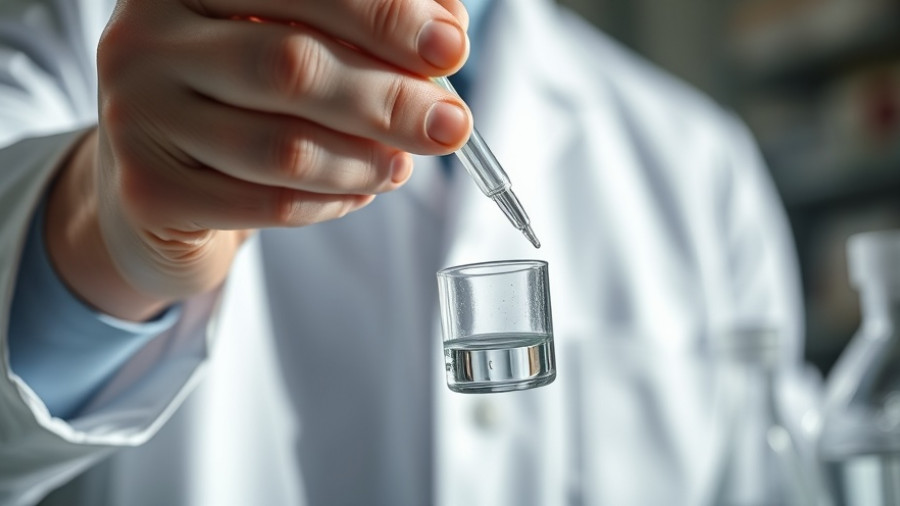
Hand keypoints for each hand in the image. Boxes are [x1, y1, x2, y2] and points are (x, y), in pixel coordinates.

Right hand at [46, 0, 471, 319]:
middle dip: (389, 100)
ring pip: (282, 147)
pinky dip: (331, 203)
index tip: (449, 49)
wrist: (165, 180)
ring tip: (401, 165)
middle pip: (290, 66)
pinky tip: (357, 192)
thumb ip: (370, 27)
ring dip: (365, 161)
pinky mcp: (147, 191)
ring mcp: (135, 114)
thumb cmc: (244, 97)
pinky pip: (267, 204)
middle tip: (450, 127)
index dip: (383, 16)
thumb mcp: (301, 41)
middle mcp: (146, 35)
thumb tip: (446, 33)